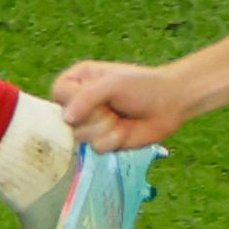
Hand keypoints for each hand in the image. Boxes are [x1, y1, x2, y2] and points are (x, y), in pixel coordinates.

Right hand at [55, 59, 187, 150]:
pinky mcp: (102, 141)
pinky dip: (114, 140)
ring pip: (80, 136)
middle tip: (112, 106)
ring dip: (105, 128)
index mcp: (78, 80)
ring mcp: (90, 124)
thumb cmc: (142, 86)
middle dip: (94, 115)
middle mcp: (80, 103)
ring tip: (119, 117)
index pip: (58, 92)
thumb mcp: (112, 83)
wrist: (170, 104)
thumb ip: (86, 97)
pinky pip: (96, 148)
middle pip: (67, 119)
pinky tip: (125, 130)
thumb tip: (66, 119)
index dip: (73, 99)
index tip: (94, 95)